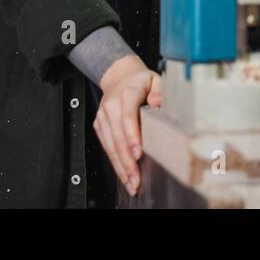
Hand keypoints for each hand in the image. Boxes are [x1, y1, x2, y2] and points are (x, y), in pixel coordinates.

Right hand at [94, 56, 162, 197]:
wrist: (119, 75)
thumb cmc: (140, 80)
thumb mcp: (155, 79)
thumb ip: (160, 90)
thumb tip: (160, 104)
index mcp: (127, 93)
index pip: (127, 117)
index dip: (132, 136)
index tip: (138, 154)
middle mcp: (111, 106)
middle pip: (118, 137)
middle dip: (127, 161)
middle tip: (136, 179)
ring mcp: (103, 117)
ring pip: (110, 145)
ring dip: (120, 166)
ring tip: (131, 183)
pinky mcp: (99, 125)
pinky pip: (106, 146)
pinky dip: (115, 162)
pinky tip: (123, 174)